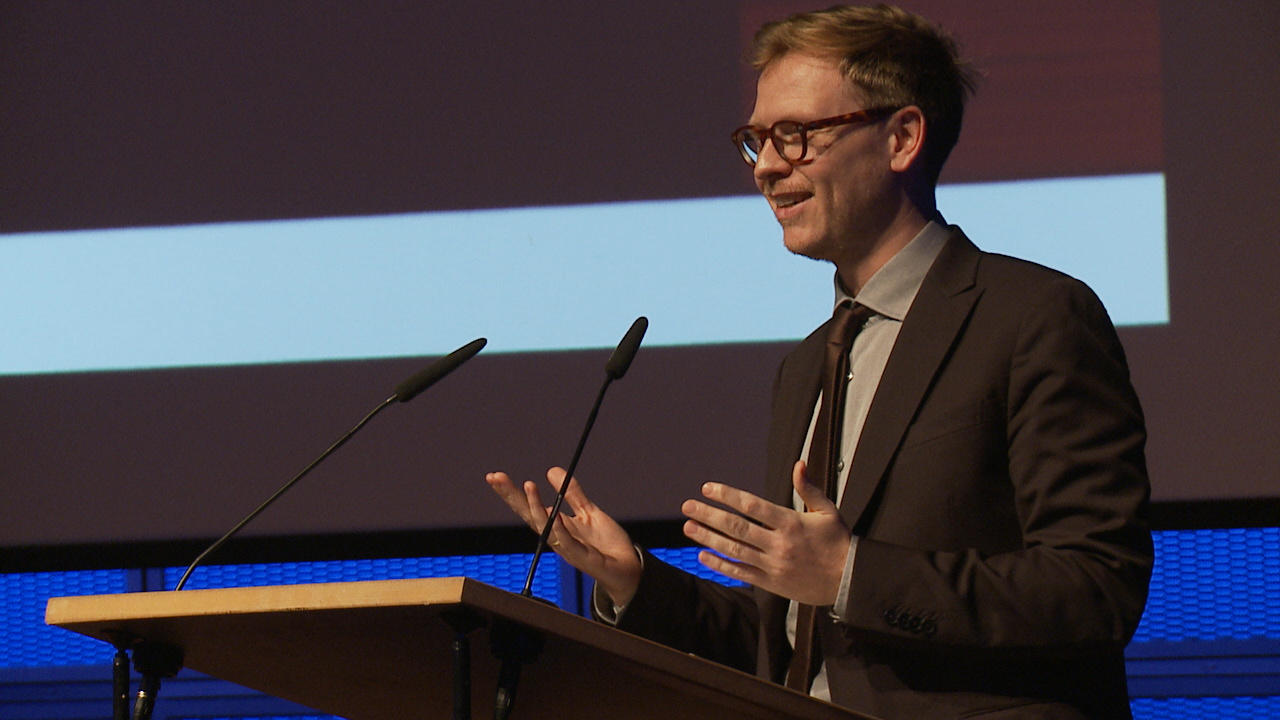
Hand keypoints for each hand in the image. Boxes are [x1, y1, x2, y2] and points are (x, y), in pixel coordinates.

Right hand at [485, 467, 642, 606]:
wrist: (628, 568)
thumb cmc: (605, 544)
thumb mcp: (589, 512)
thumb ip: (573, 493)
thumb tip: (551, 470)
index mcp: (555, 526)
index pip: (528, 507)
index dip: (511, 492)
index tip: (494, 476)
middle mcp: (556, 537)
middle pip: (528, 515)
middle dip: (511, 496)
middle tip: (495, 477)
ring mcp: (567, 548)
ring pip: (545, 527)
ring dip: (534, 507)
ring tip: (527, 485)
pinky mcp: (582, 557)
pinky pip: (567, 542)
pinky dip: (558, 528)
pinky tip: (552, 513)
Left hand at [681, 460, 850, 605]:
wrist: (848, 580)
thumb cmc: (837, 542)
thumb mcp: (827, 511)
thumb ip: (809, 488)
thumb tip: (799, 464)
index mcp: (791, 523)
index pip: (752, 506)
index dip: (727, 496)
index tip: (708, 488)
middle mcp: (778, 544)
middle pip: (737, 527)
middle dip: (709, 515)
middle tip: (688, 506)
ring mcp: (772, 565)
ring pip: (734, 550)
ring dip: (708, 538)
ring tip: (689, 527)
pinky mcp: (771, 583)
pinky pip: (740, 573)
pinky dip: (720, 565)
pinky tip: (703, 555)